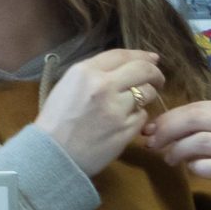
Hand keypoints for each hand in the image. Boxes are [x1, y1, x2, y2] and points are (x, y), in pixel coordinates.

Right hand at [35, 49, 164, 175]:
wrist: (52, 155)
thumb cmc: (55, 120)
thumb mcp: (68, 85)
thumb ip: (94, 73)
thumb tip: (124, 67)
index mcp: (86, 72)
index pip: (122, 55)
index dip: (141, 55)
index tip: (152, 59)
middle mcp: (104, 86)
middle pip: (143, 70)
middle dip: (155, 73)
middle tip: (157, 80)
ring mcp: (117, 109)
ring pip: (148, 93)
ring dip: (146, 96)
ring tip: (136, 103)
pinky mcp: (126, 130)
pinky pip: (142, 116)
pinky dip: (137, 117)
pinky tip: (125, 122)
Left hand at [144, 100, 210, 209]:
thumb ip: (204, 130)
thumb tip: (161, 128)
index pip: (198, 106)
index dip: (169, 116)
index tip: (150, 129)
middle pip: (197, 118)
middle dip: (168, 129)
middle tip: (152, 143)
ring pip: (202, 140)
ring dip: (179, 150)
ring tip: (171, 160)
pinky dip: (196, 167)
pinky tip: (192, 171)